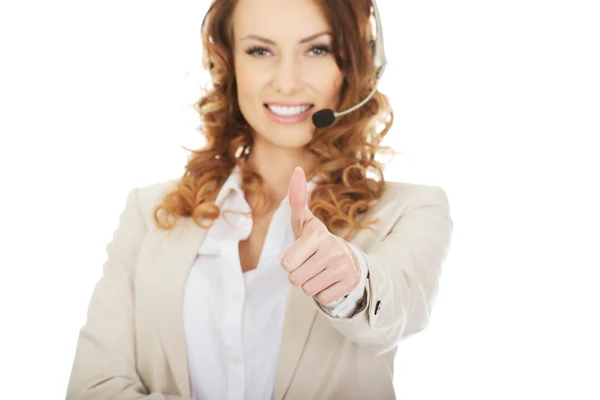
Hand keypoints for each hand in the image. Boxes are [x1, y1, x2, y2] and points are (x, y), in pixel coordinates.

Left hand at [280, 167, 360, 305]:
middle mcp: (333, 249)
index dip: (290, 262)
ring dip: (311, 284)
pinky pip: (323, 298)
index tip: (301, 253)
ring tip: (320, 271)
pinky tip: (330, 280)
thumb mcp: (304, 222)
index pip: (286, 263)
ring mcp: (344, 267)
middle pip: (295, 279)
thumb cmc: (316, 240)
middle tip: (311, 264)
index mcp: (318, 234)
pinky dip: (324, 292)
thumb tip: (297, 169)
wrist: (347, 259)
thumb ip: (296, 199)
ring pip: (308, 289)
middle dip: (299, 275)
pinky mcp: (351, 282)